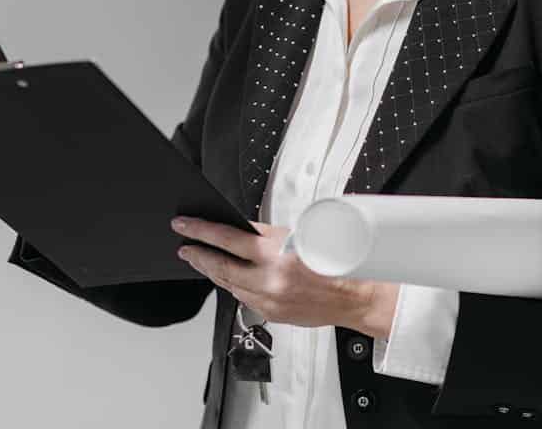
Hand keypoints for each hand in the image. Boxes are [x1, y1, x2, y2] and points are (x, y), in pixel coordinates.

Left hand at [170, 216, 398, 336]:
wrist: (357, 294)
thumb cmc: (337, 259)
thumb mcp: (300, 233)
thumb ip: (267, 235)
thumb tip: (240, 230)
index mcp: (277, 254)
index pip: (227, 239)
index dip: (201, 231)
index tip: (184, 226)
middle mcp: (270, 280)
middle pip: (222, 266)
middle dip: (199, 254)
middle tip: (184, 245)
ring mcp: (270, 301)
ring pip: (230, 284)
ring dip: (213, 270)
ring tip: (200, 258)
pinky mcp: (274, 314)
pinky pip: (244, 298)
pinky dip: (233, 285)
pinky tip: (228, 277)